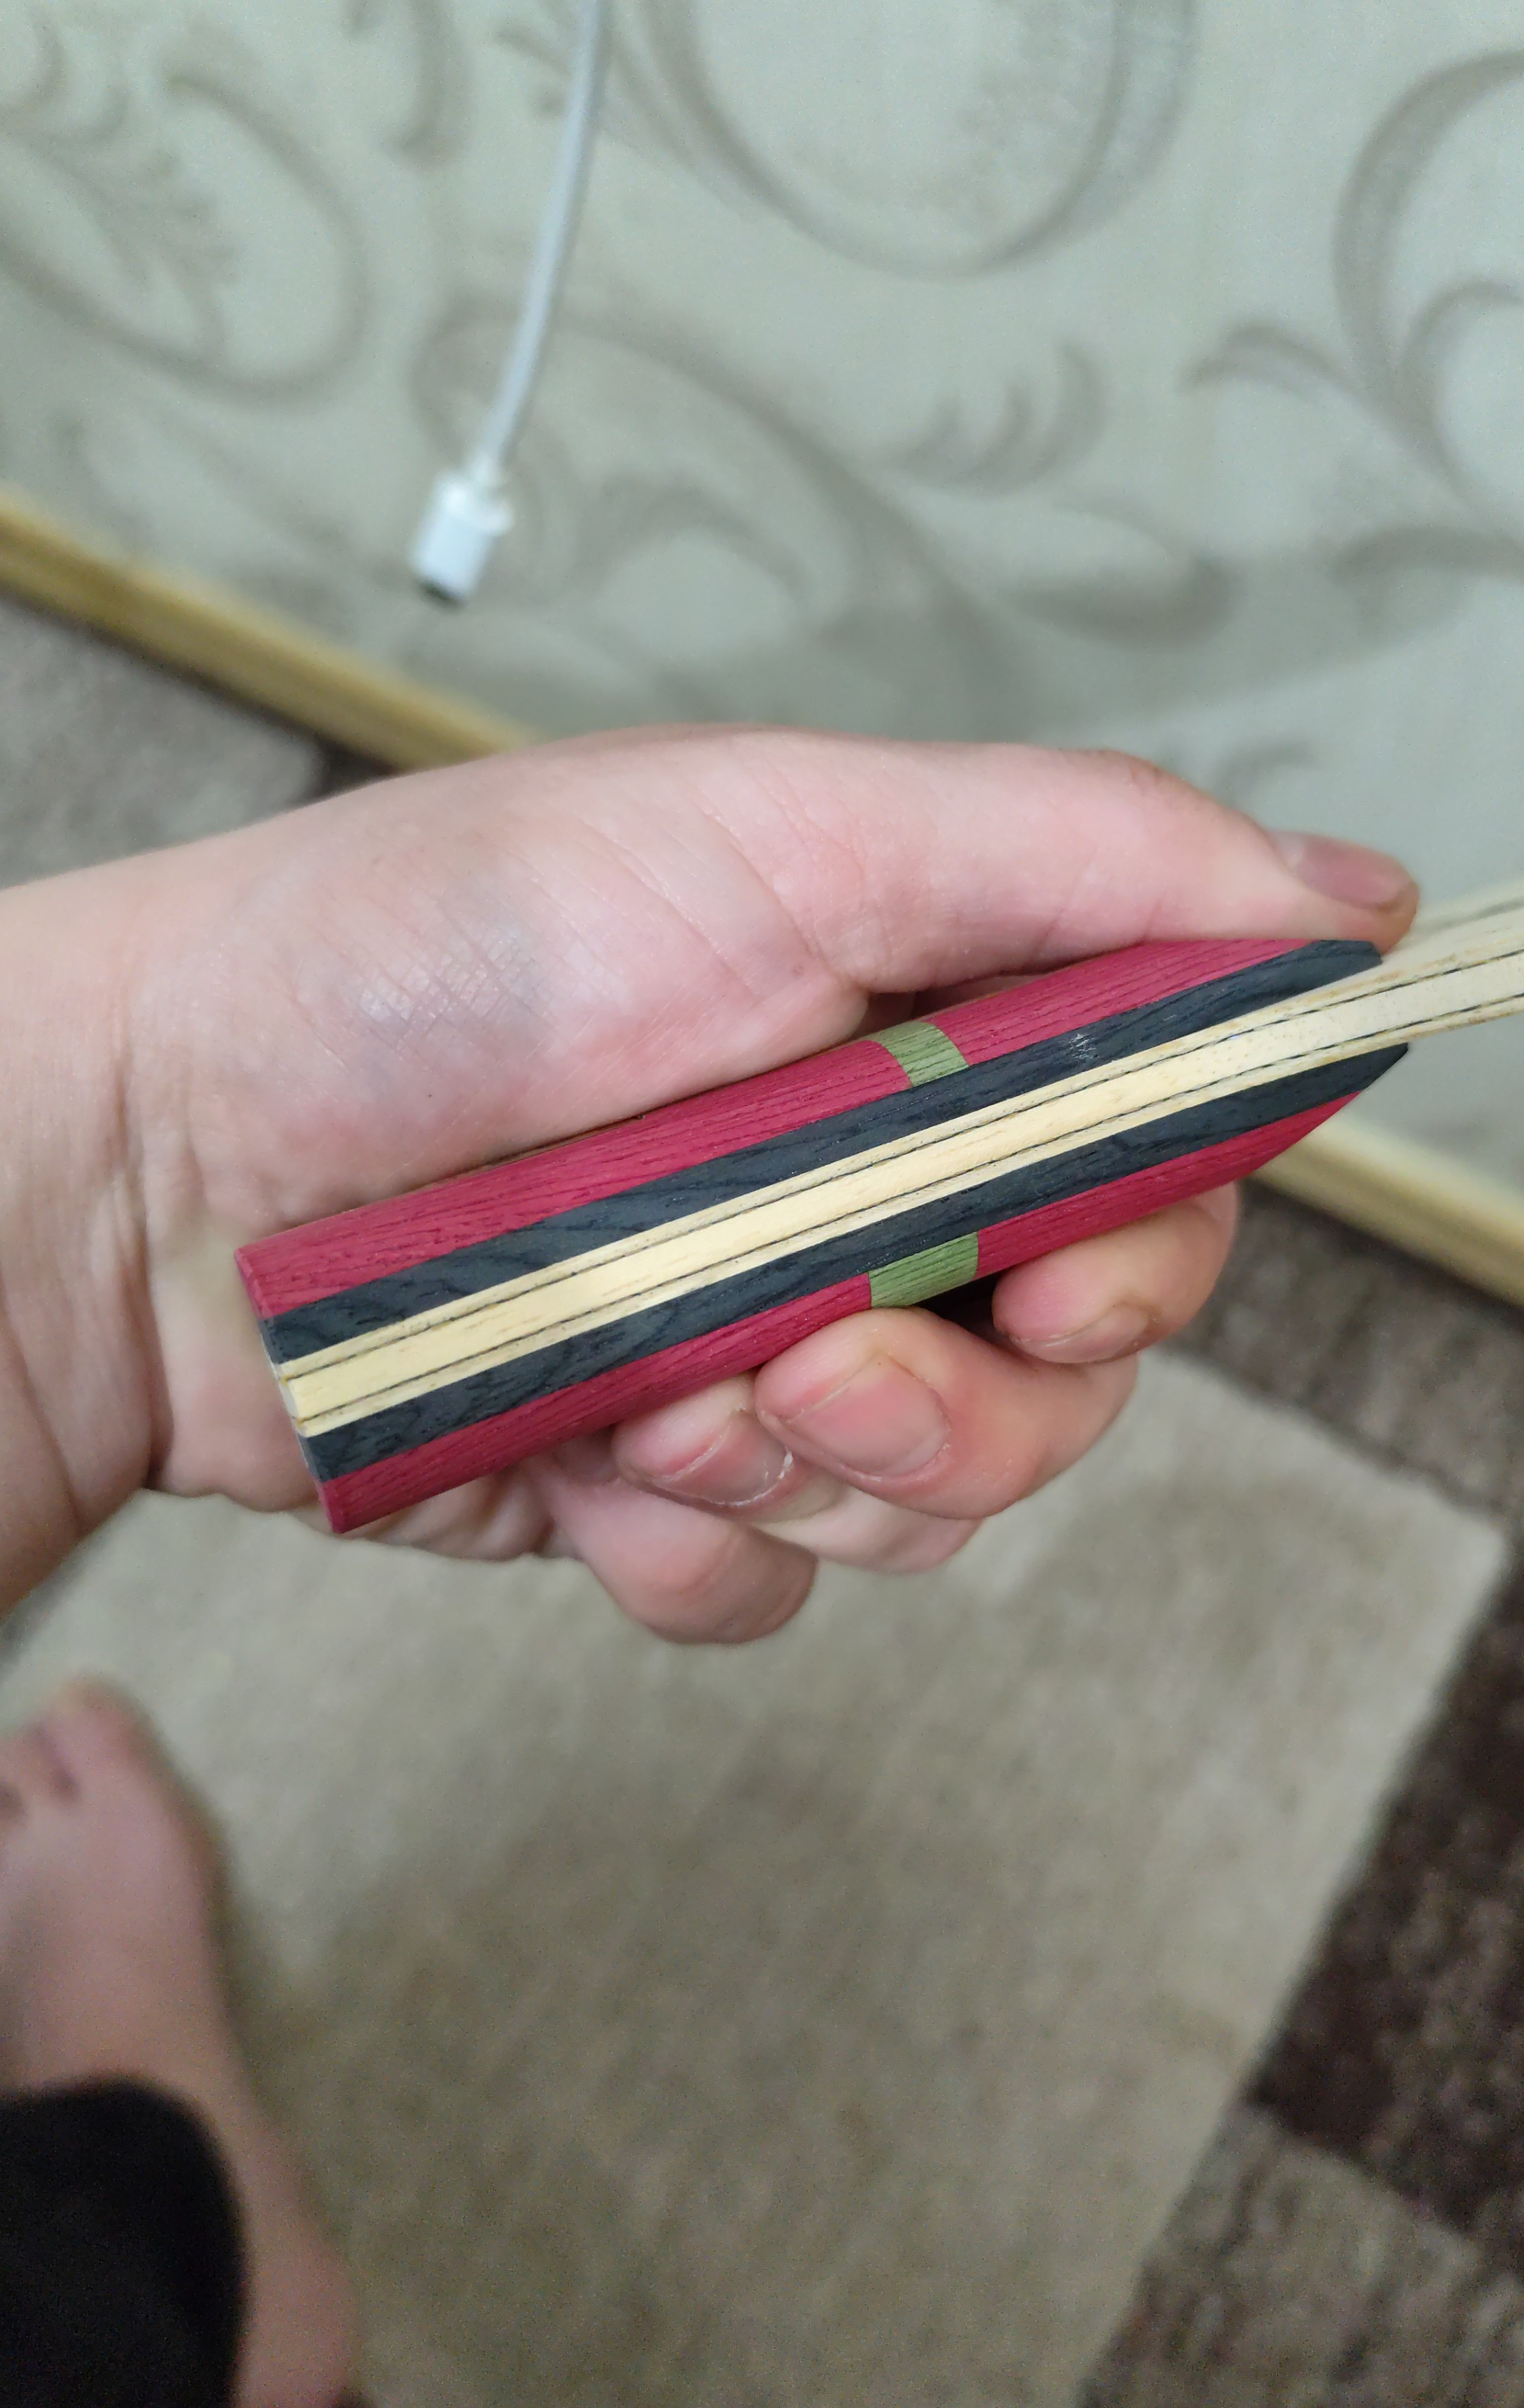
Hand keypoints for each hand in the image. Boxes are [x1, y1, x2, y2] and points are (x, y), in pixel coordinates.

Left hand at [0, 728, 1415, 1630]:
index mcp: (916, 1019)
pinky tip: (583, 1463)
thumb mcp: (768, 829)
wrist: (150, 1164)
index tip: (1078, 1269)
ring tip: (659, 1380)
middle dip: (975, 1395)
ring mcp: (755, 1337)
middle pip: (1076, 1358)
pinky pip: (773, 1578)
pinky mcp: (648, 1473)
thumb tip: (1333, 898)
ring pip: (939, 1493)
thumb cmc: (416, 955)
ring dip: (815, 1460)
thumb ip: (1073, 854)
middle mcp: (859, 1182)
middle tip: (829, 1352)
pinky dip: (688, 1540)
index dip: (1156, 1232)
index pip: (1153, 1147)